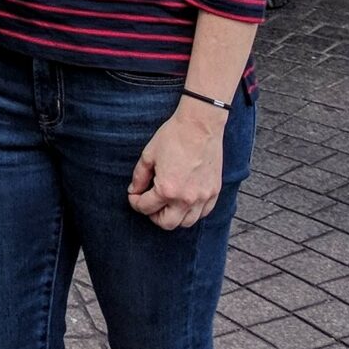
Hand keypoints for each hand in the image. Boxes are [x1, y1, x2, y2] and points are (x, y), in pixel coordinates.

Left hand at [127, 102, 224, 229]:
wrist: (200, 125)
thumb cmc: (173, 137)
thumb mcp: (148, 155)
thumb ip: (139, 177)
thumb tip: (134, 190)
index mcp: (167, 190)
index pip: (145, 208)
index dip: (135, 202)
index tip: (134, 196)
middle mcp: (186, 198)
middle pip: (166, 223)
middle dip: (153, 216)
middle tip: (149, 204)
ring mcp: (203, 197)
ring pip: (186, 222)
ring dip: (174, 217)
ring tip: (167, 204)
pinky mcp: (214, 192)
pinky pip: (203, 213)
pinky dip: (192, 212)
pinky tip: (184, 201)